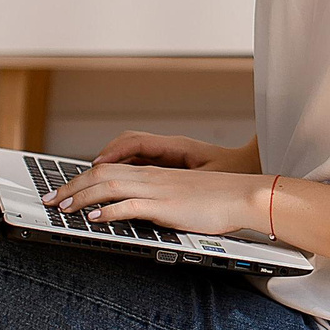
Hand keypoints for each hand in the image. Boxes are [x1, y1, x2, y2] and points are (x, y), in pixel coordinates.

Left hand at [48, 161, 265, 234]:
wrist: (243, 195)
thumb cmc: (218, 200)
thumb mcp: (180, 198)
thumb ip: (156, 202)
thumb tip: (135, 213)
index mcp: (153, 174)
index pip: (108, 170)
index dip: (81, 180)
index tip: (63, 192)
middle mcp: (151, 177)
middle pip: (101, 174)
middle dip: (71, 186)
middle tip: (51, 200)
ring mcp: (158, 190)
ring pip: (110, 186)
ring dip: (82, 197)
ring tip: (64, 208)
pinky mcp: (167, 206)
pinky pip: (132, 205)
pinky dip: (110, 210)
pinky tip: (96, 218)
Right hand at [90, 130, 258, 174]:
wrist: (252, 185)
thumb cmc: (232, 181)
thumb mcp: (206, 181)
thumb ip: (178, 184)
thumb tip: (156, 185)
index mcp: (175, 148)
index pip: (134, 142)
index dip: (112, 153)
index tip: (96, 166)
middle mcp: (168, 149)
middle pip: (124, 147)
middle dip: (99, 162)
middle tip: (77, 181)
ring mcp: (166, 159)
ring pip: (128, 157)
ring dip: (107, 168)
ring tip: (86, 185)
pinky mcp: (168, 170)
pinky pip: (137, 166)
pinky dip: (120, 172)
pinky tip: (110, 187)